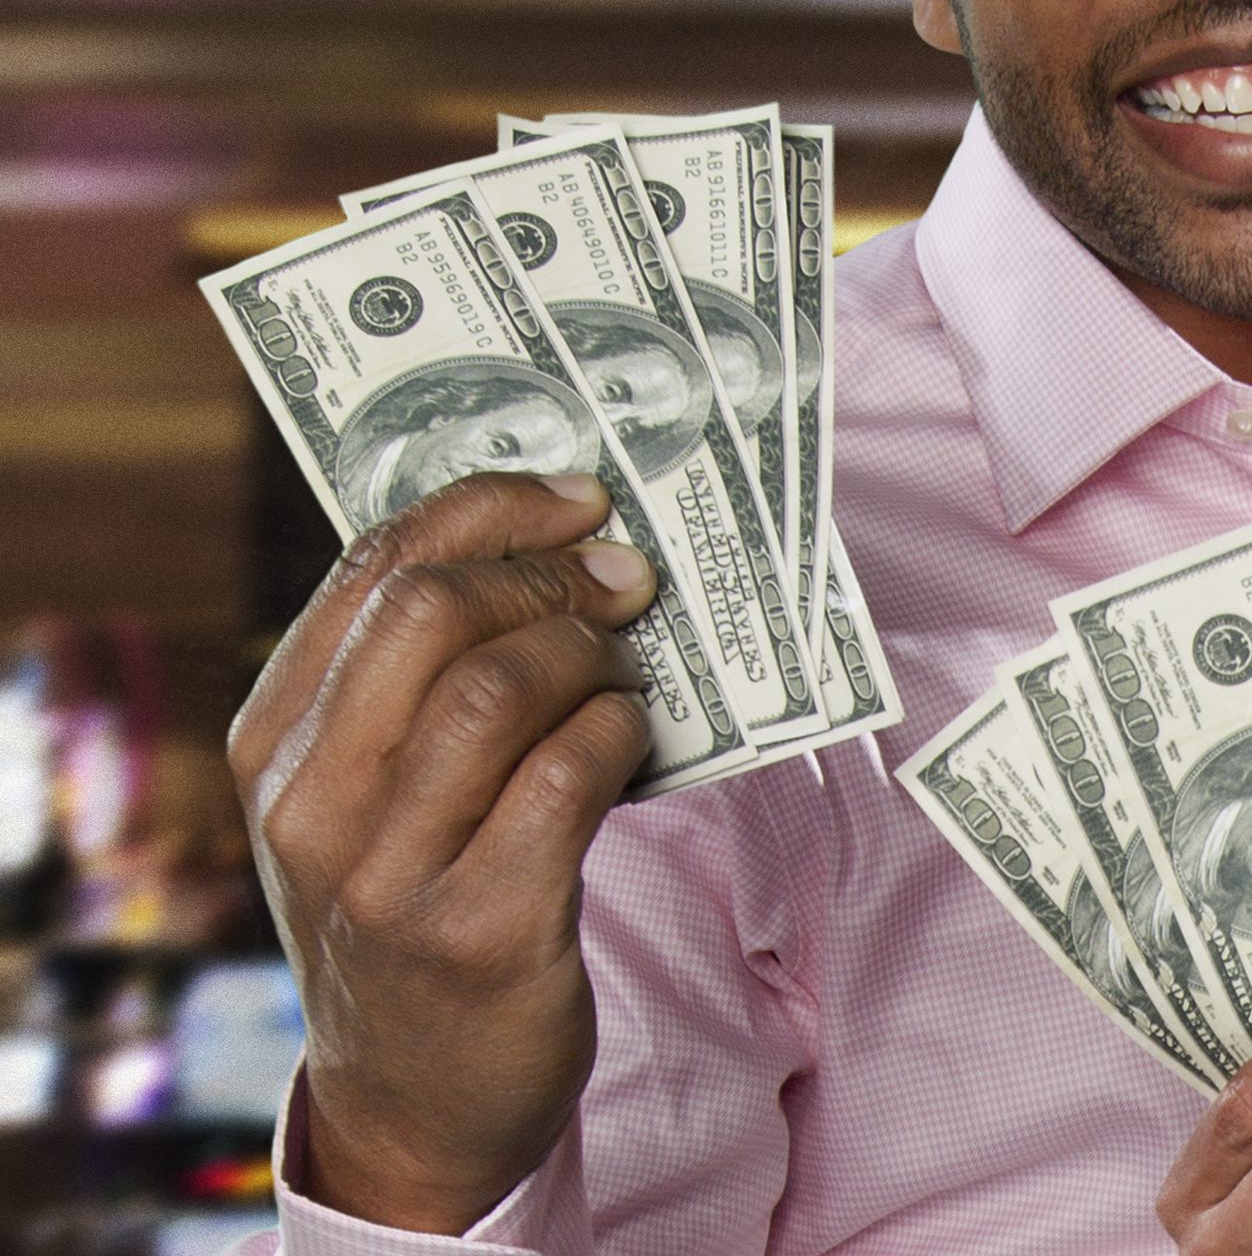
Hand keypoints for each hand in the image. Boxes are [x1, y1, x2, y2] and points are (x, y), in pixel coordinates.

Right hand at [228, 472, 660, 1233]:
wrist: (415, 1100)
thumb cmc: (415, 909)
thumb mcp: (369, 796)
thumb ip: (414, 681)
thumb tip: (537, 540)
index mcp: (274, 744)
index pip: (371, 569)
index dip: (489, 507)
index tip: (574, 494)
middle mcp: (312, 804)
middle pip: (434, 611)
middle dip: (552, 573)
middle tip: (626, 579)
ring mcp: (389, 873)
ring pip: (504, 686)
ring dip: (593, 653)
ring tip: (625, 670)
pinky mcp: (483, 929)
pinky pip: (569, 776)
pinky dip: (621, 732)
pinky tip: (633, 738)